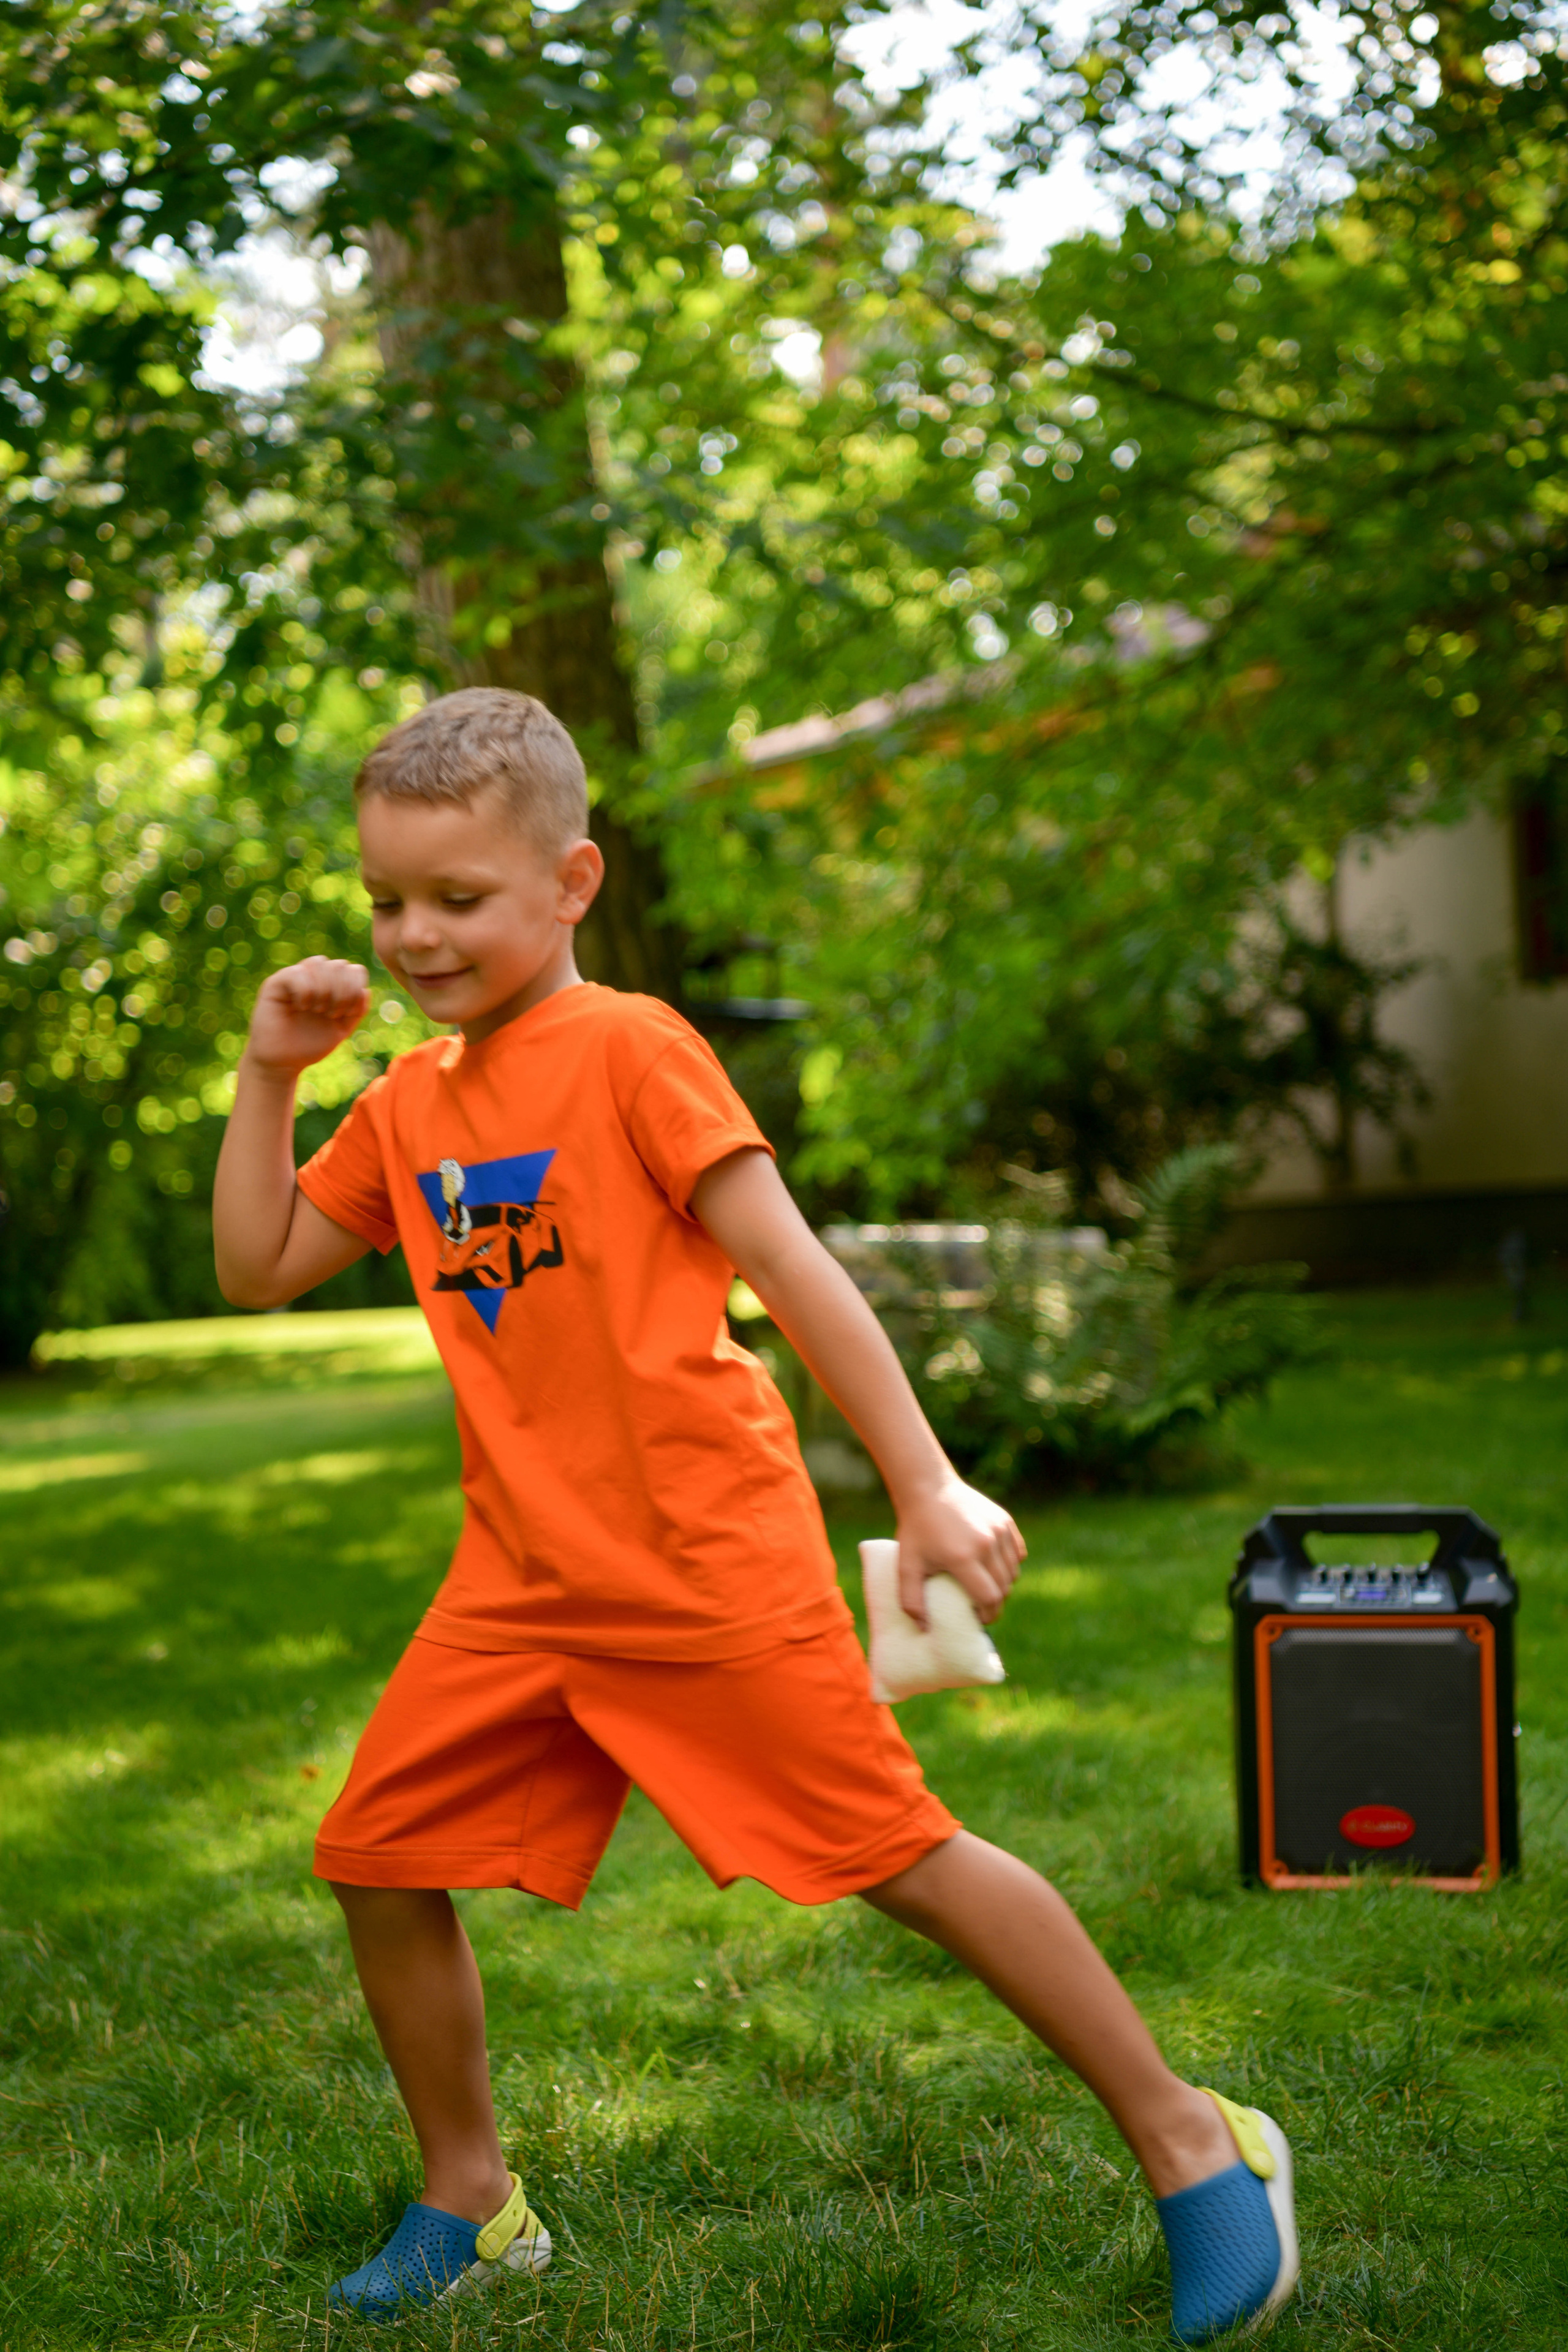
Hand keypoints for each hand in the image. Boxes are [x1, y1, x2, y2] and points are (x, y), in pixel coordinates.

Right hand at [243, 957, 369, 1079]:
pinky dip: (305, 991)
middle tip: (331, 1014)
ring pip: (319, 963)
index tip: (347, 1013)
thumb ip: (357, 1010)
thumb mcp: (341, 1028)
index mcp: (331, 986)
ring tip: (317, 1011)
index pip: (353, 970)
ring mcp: (295, 978)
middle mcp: (314, 978)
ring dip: (324, 990)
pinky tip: (302, 1007)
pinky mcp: (275, 983)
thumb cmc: (310, 1045)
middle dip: (342, 992)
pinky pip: (297, 972)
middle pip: (339, 965)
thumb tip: (365, 990)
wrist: (283, 1061)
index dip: (355, 988)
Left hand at [895, 1474, 1025, 1626]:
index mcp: (962, 1558)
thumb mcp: (906, 1566)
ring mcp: (999, 1530)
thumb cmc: (915, 1529)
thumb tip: (923, 1629)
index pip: (989, 1598)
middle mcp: (986, 1544)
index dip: (987, 1614)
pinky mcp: (1005, 1520)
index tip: (978, 1619)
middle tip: (980, 1605)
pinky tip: (993, 1566)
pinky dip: (1010, 1564)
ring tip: (986, 1587)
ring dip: (1003, 1584)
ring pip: (1013, 1572)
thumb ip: (911, 1601)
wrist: (929, 1488)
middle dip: (995, 1602)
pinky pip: (1017, 1553)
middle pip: (1004, 1587)